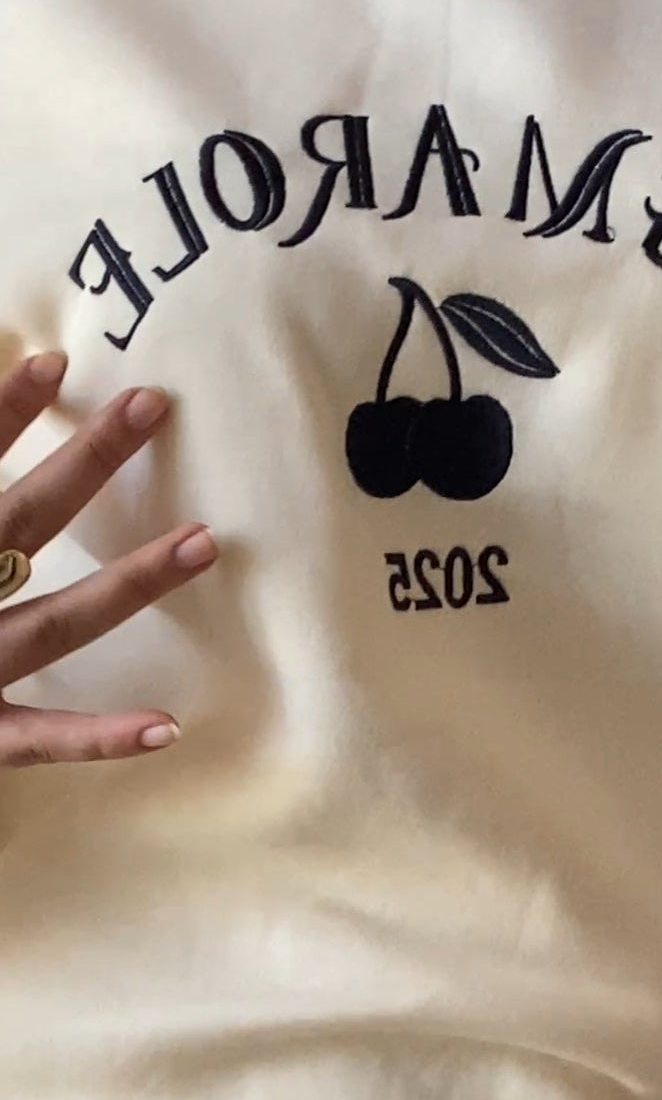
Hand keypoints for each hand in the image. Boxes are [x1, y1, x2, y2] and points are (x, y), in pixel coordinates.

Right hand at [0, 352, 216, 765]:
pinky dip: (102, 739)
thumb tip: (1, 390)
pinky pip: (44, 739)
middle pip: (23, 520)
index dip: (1, 412)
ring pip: (57, 622)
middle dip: (87, 463)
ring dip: (132, 582)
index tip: (52, 361)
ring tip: (204, 542)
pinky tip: (166, 725)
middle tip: (151, 406)